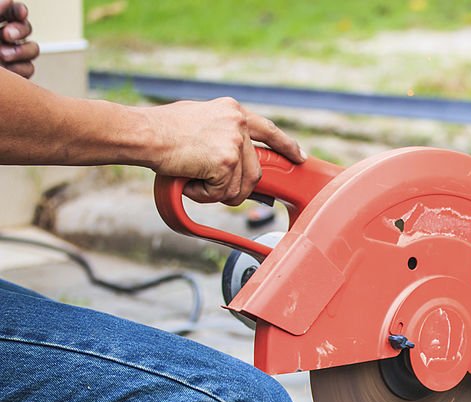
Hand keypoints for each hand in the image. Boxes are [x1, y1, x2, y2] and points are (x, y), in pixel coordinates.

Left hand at [0, 1, 37, 78]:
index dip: (19, 11)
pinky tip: (7, 71)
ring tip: (2, 57)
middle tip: (6, 35)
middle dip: (20, 30)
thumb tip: (9, 0)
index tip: (19, 13)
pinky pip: (29, 68)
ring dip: (20, 51)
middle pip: (25, 28)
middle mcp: (3, 39)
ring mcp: (12, 57)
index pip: (13, 12)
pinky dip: (20, 69)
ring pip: (32, 49)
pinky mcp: (17, 75)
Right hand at [142, 97, 305, 205]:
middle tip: (212, 188)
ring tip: (193, 178)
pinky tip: (189, 180)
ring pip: (240, 187)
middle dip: (237, 187)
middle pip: (254, 172)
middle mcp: (238, 124)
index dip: (287, 146)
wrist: (143, 133)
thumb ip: (221, 132)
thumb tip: (231, 155)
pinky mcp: (226, 162)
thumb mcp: (200, 119)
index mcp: (233, 111)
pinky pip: (223, 193)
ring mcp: (234, 142)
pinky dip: (204, 195)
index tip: (301, 157)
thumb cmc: (161, 129)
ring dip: (216, 192)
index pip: (269, 130)